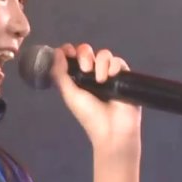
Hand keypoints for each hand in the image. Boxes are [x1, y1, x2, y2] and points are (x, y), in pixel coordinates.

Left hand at [51, 43, 141, 158]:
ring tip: (100, 80)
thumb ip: (60, 74)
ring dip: (100, 63)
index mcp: (77, 78)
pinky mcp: (124, 76)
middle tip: (86, 70)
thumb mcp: (69, 95)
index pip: (72, 56)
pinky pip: (119, 61)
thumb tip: (57, 52)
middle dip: (85, 55)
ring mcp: (109, 74)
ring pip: (104, 54)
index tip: (68, 52)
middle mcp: (92, 73)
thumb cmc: (89, 115)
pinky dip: (114, 66)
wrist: (113, 130)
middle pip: (87, 50)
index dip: (69, 50)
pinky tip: (112, 77)